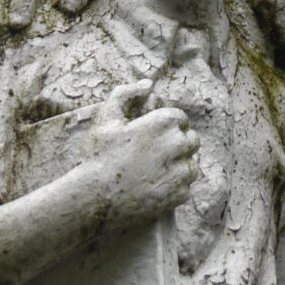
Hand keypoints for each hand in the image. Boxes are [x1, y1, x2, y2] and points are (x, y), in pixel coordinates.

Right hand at [85, 82, 198, 226]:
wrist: (93, 200)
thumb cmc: (97, 157)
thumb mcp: (106, 118)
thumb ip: (126, 93)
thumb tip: (148, 84)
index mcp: (165, 121)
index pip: (181, 120)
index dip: (167, 128)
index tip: (152, 139)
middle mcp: (178, 144)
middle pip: (191, 141)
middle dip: (177, 146)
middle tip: (154, 156)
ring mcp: (181, 171)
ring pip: (191, 165)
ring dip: (178, 168)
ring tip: (154, 174)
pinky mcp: (180, 194)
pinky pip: (186, 188)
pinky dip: (174, 189)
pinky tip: (154, 189)